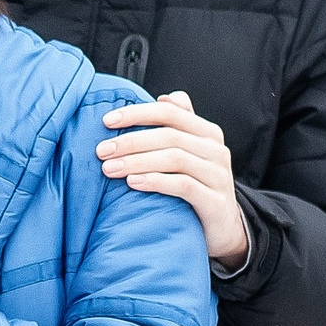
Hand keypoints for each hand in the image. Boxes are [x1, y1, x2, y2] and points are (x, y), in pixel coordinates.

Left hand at [97, 91, 249, 267]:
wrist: (223, 227)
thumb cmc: (199, 185)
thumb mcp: (191, 153)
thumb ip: (180, 125)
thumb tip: (163, 98)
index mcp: (208, 133)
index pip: (170, 113)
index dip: (137, 113)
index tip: (107, 121)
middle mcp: (216, 150)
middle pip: (169, 136)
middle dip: (130, 141)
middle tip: (101, 150)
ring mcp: (219, 176)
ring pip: (175, 159)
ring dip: (137, 161)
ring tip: (109, 168)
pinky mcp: (216, 201)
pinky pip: (184, 186)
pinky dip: (156, 181)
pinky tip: (133, 183)